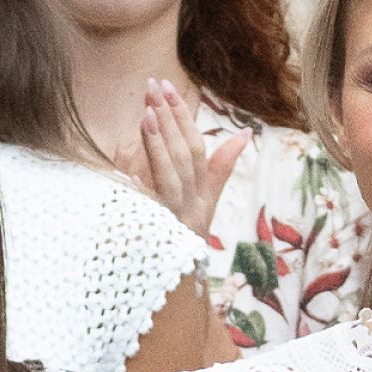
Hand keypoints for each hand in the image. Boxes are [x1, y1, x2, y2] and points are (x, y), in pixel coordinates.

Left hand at [115, 78, 249, 237]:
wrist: (173, 284)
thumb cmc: (185, 237)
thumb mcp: (206, 203)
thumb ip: (222, 167)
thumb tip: (244, 134)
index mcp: (202, 196)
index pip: (197, 150)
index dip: (184, 120)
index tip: (168, 90)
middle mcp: (191, 207)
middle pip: (185, 158)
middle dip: (170, 121)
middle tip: (153, 87)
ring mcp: (173, 220)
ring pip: (171, 177)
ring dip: (159, 144)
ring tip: (147, 113)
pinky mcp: (153, 232)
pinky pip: (147, 205)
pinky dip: (139, 184)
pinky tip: (127, 162)